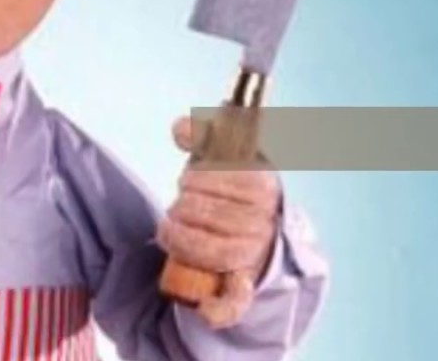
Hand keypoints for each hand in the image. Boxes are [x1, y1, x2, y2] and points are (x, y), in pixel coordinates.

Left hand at [157, 116, 279, 327]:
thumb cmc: (237, 192)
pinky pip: (234, 301)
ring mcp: (254, 256)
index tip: (190, 180)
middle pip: (200, 211)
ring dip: (179, 238)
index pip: (213, 179)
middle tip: (183, 208)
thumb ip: (205, 135)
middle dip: (182, 207)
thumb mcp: (227, 157)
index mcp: (261, 185)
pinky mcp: (244, 288)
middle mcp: (262, 221)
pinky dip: (218, 308)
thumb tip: (179, 128)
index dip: (194, 179)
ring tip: (173, 229)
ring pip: (204, 248)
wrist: (265, 237)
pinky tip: (203, 308)